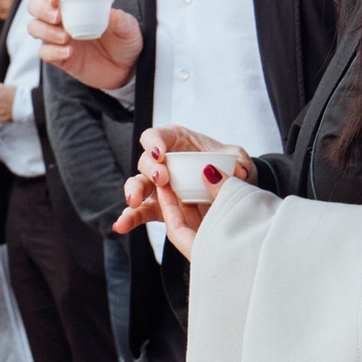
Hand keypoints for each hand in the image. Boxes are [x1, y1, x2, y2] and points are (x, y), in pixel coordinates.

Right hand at [25, 0, 141, 91]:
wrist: (125, 69)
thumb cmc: (125, 42)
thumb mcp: (129, 29)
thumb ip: (122, 21)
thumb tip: (113, 14)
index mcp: (79, 3)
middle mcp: (64, 18)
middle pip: (36, 5)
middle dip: (41, 9)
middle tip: (57, 18)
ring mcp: (58, 37)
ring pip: (34, 27)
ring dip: (45, 30)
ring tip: (66, 38)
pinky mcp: (58, 56)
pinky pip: (43, 51)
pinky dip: (52, 52)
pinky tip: (68, 53)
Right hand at [113, 126, 255, 252]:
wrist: (235, 195)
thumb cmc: (232, 169)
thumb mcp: (239, 161)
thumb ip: (240, 163)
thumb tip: (238, 171)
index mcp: (178, 142)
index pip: (158, 136)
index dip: (154, 142)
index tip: (160, 152)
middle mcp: (164, 163)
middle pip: (146, 161)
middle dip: (150, 169)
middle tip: (162, 178)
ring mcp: (159, 187)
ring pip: (139, 185)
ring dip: (134, 192)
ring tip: (134, 201)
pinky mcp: (159, 208)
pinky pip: (141, 212)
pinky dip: (130, 219)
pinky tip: (121, 226)